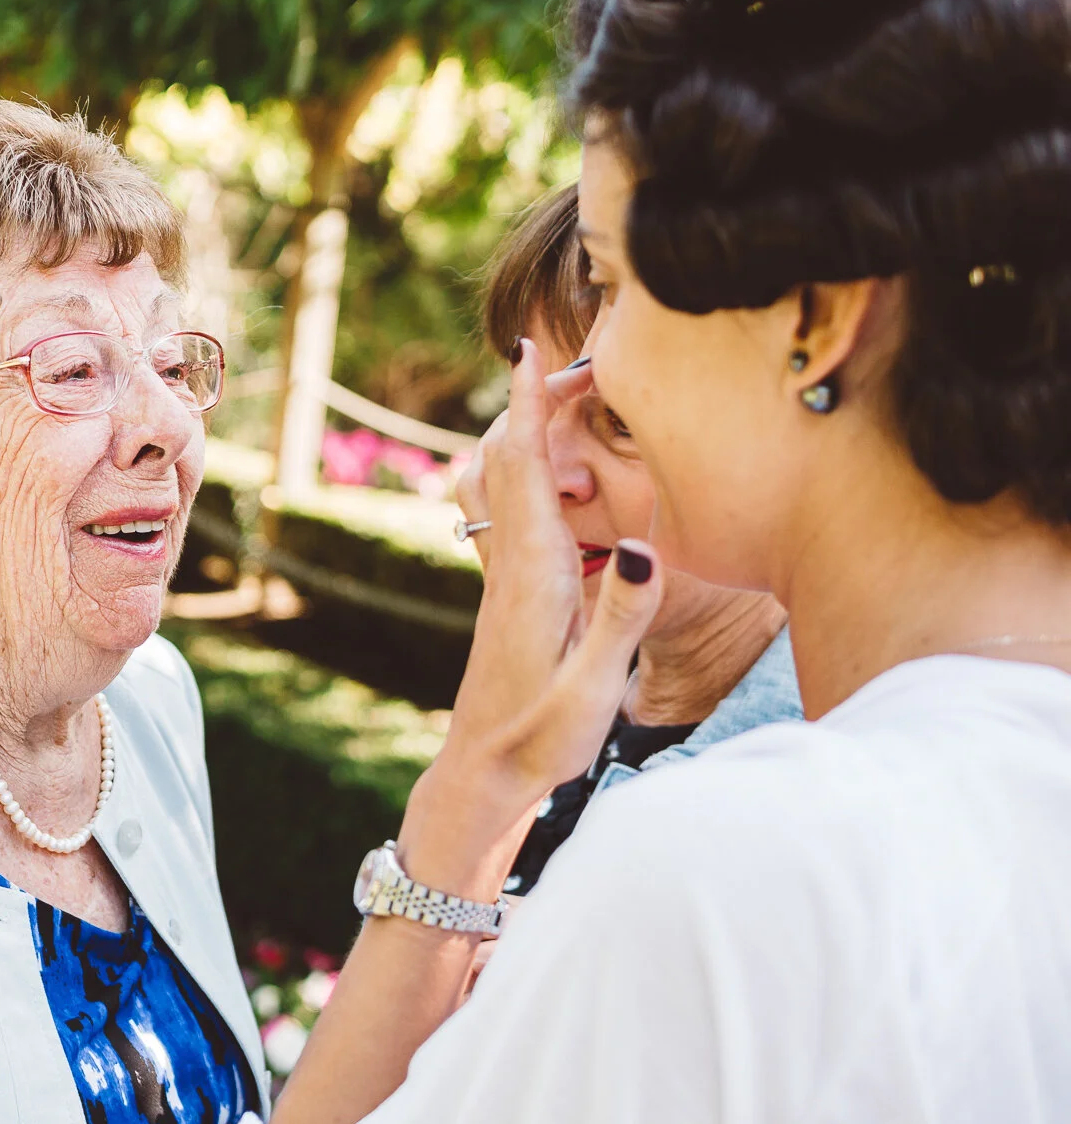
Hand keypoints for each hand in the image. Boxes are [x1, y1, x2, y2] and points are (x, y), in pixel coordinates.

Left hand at [403, 340, 661, 898]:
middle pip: (508, 457)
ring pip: (503, 480)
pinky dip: (530, 468)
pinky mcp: (509, 591)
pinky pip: (511, 508)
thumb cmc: (541, 738)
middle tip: (585, 359)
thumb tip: (639, 544)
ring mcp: (504, 575)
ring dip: (528, 430)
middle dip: (535, 399)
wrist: (483, 776)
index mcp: (532, 575)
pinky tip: (560, 469)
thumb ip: (620, 618)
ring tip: (570, 396)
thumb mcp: (592, 688)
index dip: (529, 405)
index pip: (525, 469)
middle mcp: (511, 563)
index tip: (530, 347)